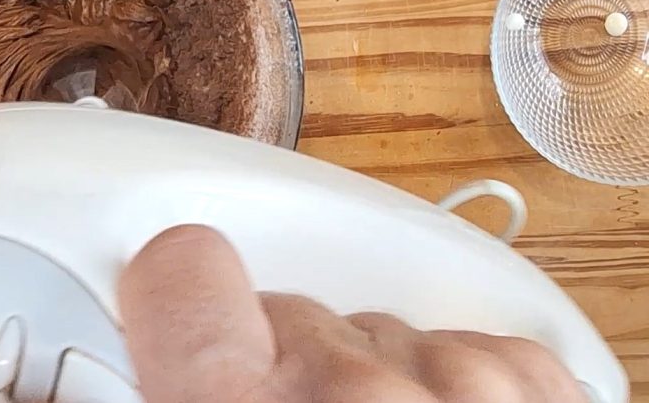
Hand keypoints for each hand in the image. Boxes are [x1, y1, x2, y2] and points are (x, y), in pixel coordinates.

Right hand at [119, 225, 587, 402]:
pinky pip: (458, 341)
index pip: (176, 265)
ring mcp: (458, 384)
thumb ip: (160, 381)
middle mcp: (353, 390)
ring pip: (371, 326)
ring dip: (365, 381)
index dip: (167, 288)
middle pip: (282, 304)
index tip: (165, 307)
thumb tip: (113, 368)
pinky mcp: (541, 386)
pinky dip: (446, 383)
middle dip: (277, 358)